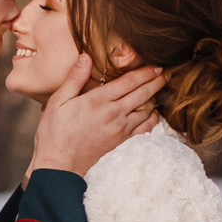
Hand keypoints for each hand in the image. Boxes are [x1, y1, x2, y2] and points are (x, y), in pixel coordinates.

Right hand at [29, 53, 163, 179]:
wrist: (60, 164)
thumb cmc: (55, 132)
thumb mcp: (58, 101)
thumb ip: (74, 78)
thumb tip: (86, 57)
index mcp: (99, 101)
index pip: (129, 82)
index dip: (145, 72)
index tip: (156, 65)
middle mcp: (114, 114)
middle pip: (143, 94)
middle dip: (157, 82)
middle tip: (167, 73)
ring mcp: (120, 129)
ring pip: (146, 110)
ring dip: (155, 98)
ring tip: (160, 89)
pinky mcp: (121, 141)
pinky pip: (144, 128)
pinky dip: (152, 119)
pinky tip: (154, 113)